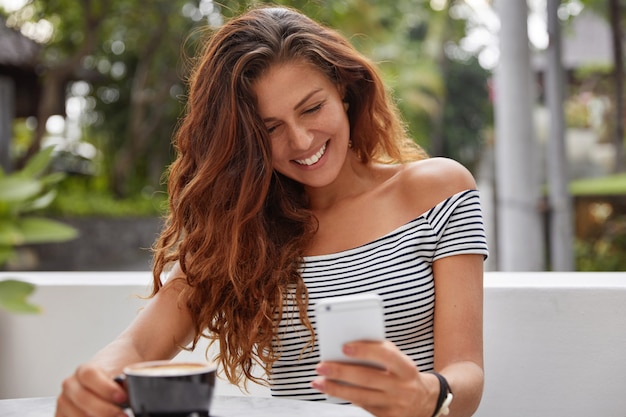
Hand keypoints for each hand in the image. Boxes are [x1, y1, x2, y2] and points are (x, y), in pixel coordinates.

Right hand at [55, 363, 127, 416]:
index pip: (89, 376)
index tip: (123, 397)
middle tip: (123, 416)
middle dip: (104, 411)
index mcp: (84, 370)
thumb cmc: (122, 370)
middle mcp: (71, 384)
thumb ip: (125, 384)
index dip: (105, 388)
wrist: (119, 364)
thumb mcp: (125, 372)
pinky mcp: (63, 414)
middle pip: (82, 399)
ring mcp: (65, 401)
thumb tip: (129, 397)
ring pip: (75, 414)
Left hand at [312, 340, 437, 416]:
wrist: (425, 400)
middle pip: (367, 378)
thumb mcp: (400, 360)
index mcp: (406, 368)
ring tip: (318, 381)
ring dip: (335, 388)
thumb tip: (347, 349)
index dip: (365, 350)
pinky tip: (330, 390)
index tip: (344, 347)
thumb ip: (379, 353)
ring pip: (360, 396)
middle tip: (321, 366)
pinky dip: (344, 397)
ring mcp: (394, 405)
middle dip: (341, 372)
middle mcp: (402, 387)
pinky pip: (362, 405)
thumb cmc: (404, 374)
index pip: (386, 355)